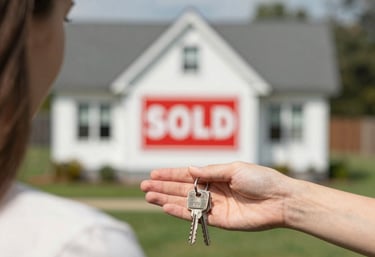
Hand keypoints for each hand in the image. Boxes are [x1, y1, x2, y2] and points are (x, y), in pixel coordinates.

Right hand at [141, 161, 294, 230]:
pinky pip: (196, 216)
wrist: (280, 200)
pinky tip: (166, 206)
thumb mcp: (234, 169)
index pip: (188, 174)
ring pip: (185, 202)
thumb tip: (189, 169)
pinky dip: (181, 212)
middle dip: (163, 186)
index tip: (154, 173)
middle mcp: (213, 190)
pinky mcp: (219, 220)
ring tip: (149, 196)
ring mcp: (215, 206)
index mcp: (217, 175)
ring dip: (166, 199)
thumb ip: (210, 171)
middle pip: (183, 189)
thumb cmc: (261, 179)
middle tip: (144, 186)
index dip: (171, 174)